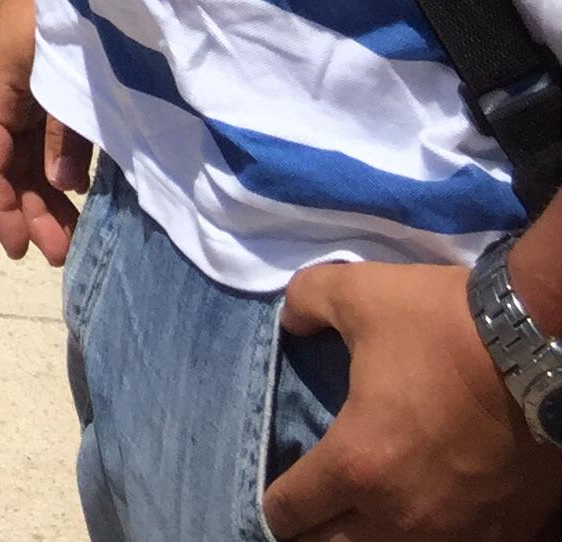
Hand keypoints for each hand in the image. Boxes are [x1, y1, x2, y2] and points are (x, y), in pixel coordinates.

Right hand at [0, 0, 95, 263]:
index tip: (21, 250)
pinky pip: (47, 133)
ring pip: (27, 153)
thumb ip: (63, 129)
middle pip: (8, 165)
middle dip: (30, 211)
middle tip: (58, 253)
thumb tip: (62, 186)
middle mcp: (3, 93)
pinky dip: (61, 165)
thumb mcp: (62, 70)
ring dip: (45, 193)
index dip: (4, 209)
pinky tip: (82, 186)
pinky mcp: (51, 79)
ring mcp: (26, 86)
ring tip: (70, 230)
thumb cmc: (66, 3)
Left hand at [264, 258, 559, 538]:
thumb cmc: (450, 324)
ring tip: (372, 515)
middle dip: (318, 529)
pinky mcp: (507, 529)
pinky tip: (436, 517)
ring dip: (372, 537)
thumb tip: (292, 321)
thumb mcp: (361, 293)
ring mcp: (459, 529)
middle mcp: (402, 512)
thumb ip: (308, 303)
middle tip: (322, 507)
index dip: (276, 502)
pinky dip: (440, 537)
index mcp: (356, 464)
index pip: (286, 512)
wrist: (549, 343)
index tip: (283, 489)